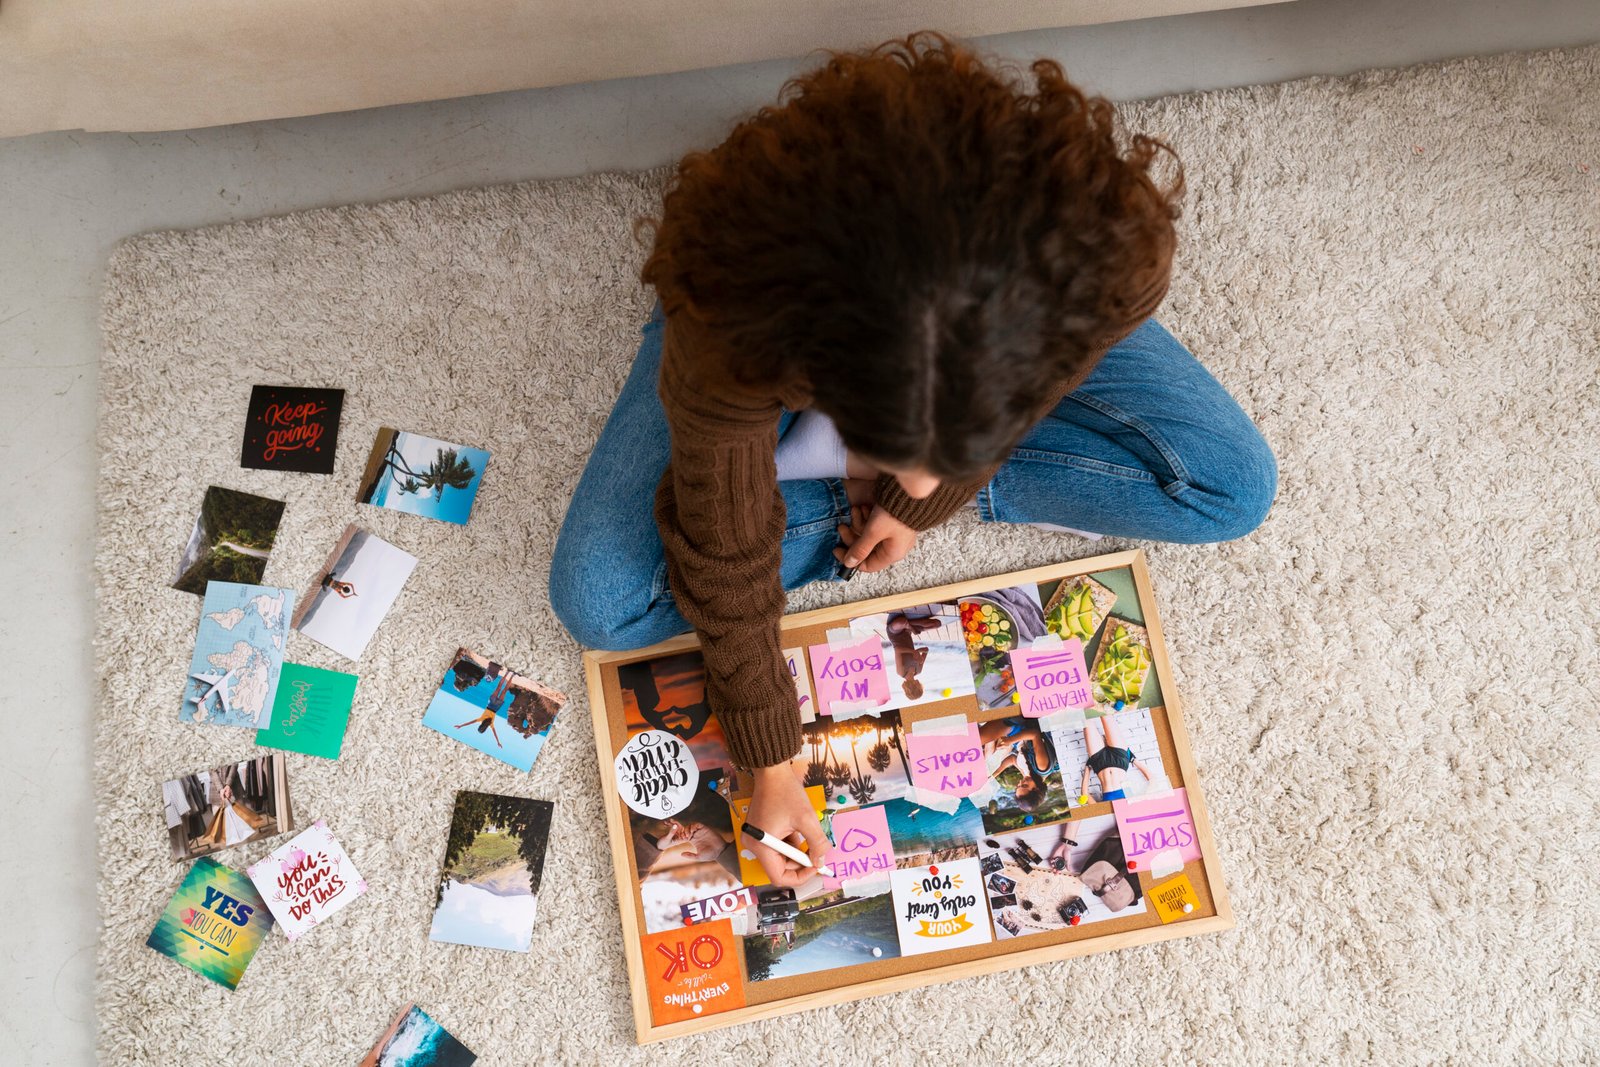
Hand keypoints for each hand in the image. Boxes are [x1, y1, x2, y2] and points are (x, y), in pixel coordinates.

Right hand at [742, 765, 830, 886]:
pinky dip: (789, 842)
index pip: (779, 877)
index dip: (800, 876)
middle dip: (800, 863)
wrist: (772, 771)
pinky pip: (776, 846)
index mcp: (761, 845)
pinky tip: (796, 828)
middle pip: (779, 868)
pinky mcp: (759, 831)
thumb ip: (817, 844)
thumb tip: (820, 860)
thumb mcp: (807, 819)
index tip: (815, 866)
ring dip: (796, 851)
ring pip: (779, 857)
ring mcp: (755, 837)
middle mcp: (753, 844)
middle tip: (816, 853)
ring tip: (806, 834)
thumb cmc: (785, 791)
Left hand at [834, 503, 916, 573]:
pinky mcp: (892, 524)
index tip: (837, 549)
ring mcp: (893, 535)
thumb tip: (848, 564)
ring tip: (856, 510)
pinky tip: (865, 508)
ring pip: (868, 536)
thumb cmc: (894, 513)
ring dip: (858, 523)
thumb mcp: (873, 532)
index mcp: (891, 554)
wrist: (908, 492)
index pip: (866, 565)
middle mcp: (893, 547)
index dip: (850, 559)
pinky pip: (875, 526)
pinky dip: (867, 518)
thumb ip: (860, 549)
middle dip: (852, 536)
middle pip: (865, 549)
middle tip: (842, 527)